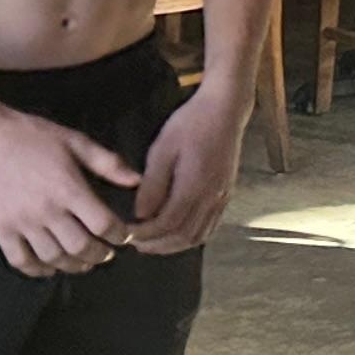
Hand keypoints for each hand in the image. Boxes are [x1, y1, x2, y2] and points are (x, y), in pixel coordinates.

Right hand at [0, 104, 139, 276]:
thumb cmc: (29, 135)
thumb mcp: (74, 141)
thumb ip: (107, 163)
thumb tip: (136, 179)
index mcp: (68, 188)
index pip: (103, 224)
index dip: (120, 235)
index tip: (124, 236)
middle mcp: (46, 210)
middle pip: (81, 246)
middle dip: (100, 254)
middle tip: (107, 253)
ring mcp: (21, 222)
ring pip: (53, 257)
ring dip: (73, 265)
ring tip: (83, 262)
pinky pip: (21, 260)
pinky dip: (38, 270)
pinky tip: (49, 267)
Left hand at [125, 85, 245, 254]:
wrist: (225, 109)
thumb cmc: (191, 124)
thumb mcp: (162, 149)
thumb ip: (152, 185)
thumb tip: (141, 213)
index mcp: (194, 186)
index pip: (167, 224)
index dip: (146, 234)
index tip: (127, 234)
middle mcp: (211, 197)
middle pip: (184, 236)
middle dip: (158, 245)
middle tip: (136, 244)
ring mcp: (222, 197)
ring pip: (200, 235)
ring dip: (175, 245)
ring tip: (154, 243)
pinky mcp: (227, 193)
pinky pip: (211, 226)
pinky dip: (192, 236)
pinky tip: (178, 233)